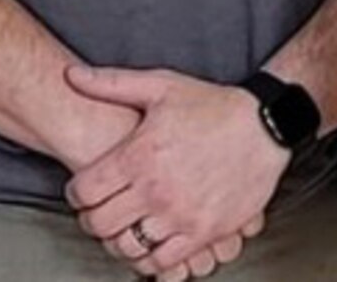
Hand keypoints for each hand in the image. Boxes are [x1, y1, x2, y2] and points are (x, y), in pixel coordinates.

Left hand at [63, 65, 292, 277]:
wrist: (266, 125)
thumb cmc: (213, 106)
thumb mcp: (161, 85)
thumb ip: (110, 83)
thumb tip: (70, 74)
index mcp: (140, 154)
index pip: (83, 191)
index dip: (76, 193)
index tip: (84, 190)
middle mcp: (156, 189)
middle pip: (98, 224)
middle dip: (91, 219)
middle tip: (99, 211)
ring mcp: (181, 214)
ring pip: (126, 247)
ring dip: (118, 240)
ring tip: (125, 227)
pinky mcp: (204, 232)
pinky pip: (162, 262)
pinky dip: (149, 259)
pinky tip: (151, 243)